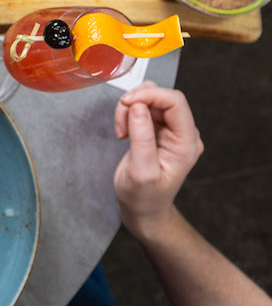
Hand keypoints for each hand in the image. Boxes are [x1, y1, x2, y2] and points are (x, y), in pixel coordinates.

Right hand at [113, 82, 204, 239]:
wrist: (144, 210)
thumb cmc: (144, 198)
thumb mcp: (141, 172)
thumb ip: (141, 138)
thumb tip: (137, 106)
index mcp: (186, 143)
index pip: (175, 102)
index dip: (150, 95)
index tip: (126, 103)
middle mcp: (183, 133)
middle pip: (161, 97)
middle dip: (136, 103)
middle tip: (120, 126)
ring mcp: (171, 131)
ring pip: (149, 100)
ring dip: (129, 109)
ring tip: (121, 132)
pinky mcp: (158, 130)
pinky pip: (142, 108)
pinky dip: (128, 114)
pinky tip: (123, 133)